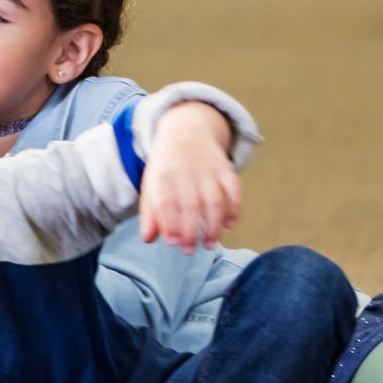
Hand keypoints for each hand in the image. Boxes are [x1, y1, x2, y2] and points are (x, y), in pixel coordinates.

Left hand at [138, 102, 241, 254]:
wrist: (186, 132)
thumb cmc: (166, 168)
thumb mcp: (152, 185)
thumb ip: (150, 213)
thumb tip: (149, 239)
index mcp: (162, 176)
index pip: (165, 202)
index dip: (169, 223)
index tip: (172, 242)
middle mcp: (185, 172)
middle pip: (191, 205)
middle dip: (191, 231)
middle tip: (190, 251)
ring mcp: (207, 169)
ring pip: (214, 200)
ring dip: (214, 225)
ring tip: (210, 244)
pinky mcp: (225, 168)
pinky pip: (234, 189)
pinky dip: (234, 208)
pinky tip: (230, 224)